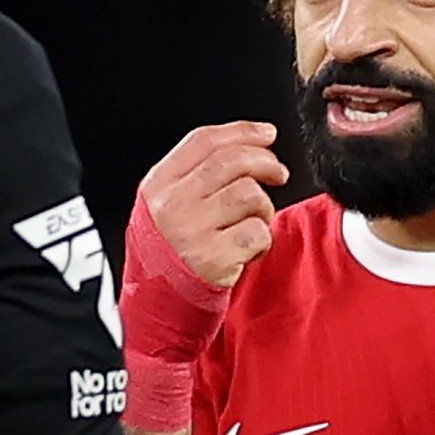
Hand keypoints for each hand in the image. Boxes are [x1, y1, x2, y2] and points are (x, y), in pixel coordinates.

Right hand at [137, 122, 288, 288]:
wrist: (156, 303)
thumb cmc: (167, 253)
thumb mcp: (162, 205)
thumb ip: (192, 176)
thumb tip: (246, 146)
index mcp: (159, 184)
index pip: (203, 141)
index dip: (242, 132)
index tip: (267, 134)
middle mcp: (173, 204)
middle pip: (231, 162)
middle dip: (265, 161)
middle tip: (277, 173)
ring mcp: (192, 231)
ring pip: (249, 194)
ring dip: (263, 206)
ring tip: (254, 221)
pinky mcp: (214, 259)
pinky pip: (257, 232)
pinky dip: (263, 239)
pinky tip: (249, 248)